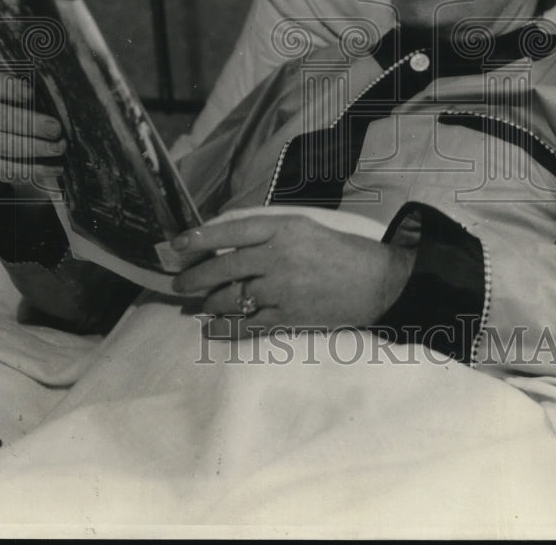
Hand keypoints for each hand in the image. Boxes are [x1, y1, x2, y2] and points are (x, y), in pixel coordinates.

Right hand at [0, 73, 64, 185]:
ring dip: (34, 148)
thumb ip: (46, 92)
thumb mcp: (40, 94)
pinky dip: (32, 171)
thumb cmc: (36, 108)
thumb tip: (63, 94)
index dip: (12, 89)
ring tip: (59, 149)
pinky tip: (54, 168)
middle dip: (31, 124)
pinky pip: (5, 169)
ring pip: (1, 145)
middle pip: (0, 117)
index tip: (31, 93)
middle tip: (56, 130)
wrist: (25, 134)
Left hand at [170, 210, 415, 335]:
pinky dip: (225, 328)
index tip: (177, 245)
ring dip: (209, 303)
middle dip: (195, 277)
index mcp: (282, 228)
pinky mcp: (289, 316)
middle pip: (223, 267)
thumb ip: (267, 231)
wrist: (378, 281)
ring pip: (231, 297)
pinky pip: (247, 325)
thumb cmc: (339, 251)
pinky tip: (212, 328)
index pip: (230, 231)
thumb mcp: (303, 227)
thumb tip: (225, 240)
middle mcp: (278, 256)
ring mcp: (282, 288)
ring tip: (199, 305)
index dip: (200, 238)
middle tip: (179, 285)